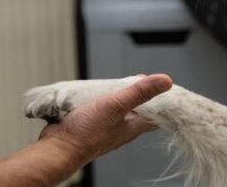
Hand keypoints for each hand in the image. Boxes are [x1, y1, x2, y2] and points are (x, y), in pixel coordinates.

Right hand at [37, 74, 172, 163]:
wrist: (59, 147)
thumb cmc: (87, 132)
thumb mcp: (116, 105)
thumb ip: (140, 92)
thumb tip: (165, 81)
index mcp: (134, 126)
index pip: (157, 114)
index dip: (164, 101)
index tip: (167, 87)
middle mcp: (122, 128)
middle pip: (138, 109)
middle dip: (140, 94)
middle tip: (140, 78)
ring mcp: (107, 127)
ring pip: (118, 109)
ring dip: (118, 96)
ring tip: (118, 83)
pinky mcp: (92, 125)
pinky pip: (101, 110)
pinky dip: (101, 100)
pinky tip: (96, 94)